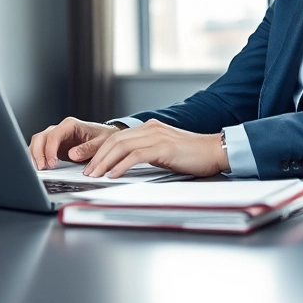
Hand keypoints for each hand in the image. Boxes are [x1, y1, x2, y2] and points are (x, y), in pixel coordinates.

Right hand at [29, 117, 119, 169]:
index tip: (52, 164)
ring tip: (40, 169)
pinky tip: (39, 167)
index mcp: (70, 125)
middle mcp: (60, 129)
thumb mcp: (101, 143)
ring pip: (37, 143)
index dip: (50, 150)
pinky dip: (37, 158)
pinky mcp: (54, 147)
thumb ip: (87, 148)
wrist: (106, 137)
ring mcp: (55, 138)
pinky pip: (40, 150)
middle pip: (41, 138)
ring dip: (35, 156)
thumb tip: (72, 154)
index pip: (54, 135)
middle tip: (42, 168)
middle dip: (38, 153)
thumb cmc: (103, 137)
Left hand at [82, 119, 227, 178]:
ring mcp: (157, 136)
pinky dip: (121, 165)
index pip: (117, 136)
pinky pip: (136, 156)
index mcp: (150, 128)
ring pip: (121, 146)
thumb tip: (128, 164)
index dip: (100, 149)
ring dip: (104, 161)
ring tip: (95, 174)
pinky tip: (114, 174)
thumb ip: (148, 153)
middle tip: (87, 171)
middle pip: (115, 140)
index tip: (90, 163)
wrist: (215, 151)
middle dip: (97, 156)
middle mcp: (151, 128)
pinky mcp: (163, 147)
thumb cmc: (193, 154)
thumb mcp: (165, 151)